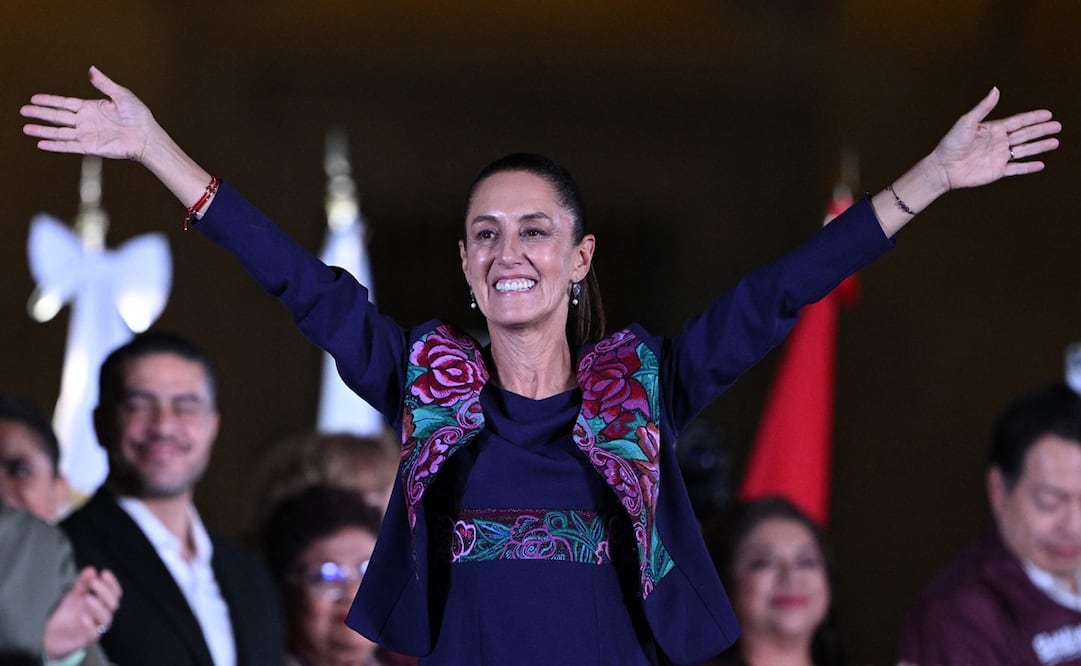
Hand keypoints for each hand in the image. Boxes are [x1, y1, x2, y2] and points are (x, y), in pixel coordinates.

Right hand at [21, 66, 156, 161]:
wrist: (146, 137)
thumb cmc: (138, 117)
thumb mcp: (121, 95)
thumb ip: (104, 84)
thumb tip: (92, 69)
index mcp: (91, 108)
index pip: (65, 103)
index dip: (50, 100)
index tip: (34, 98)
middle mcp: (86, 121)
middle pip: (57, 116)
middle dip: (40, 113)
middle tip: (23, 111)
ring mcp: (86, 134)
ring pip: (59, 132)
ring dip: (42, 130)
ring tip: (26, 128)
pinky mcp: (90, 147)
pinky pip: (68, 146)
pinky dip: (55, 145)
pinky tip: (41, 144)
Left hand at [43, 566, 121, 658]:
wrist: (52, 635)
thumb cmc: (67, 614)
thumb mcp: (73, 595)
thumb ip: (82, 583)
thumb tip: (91, 569)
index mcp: (102, 603)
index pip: (115, 593)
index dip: (112, 583)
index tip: (103, 573)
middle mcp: (101, 615)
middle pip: (113, 604)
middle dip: (105, 591)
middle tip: (93, 582)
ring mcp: (95, 627)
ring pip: (106, 618)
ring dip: (99, 607)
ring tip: (87, 597)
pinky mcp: (86, 639)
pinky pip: (93, 633)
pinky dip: (90, 625)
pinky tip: (82, 616)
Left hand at [930, 86, 1060, 190]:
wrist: (943, 168)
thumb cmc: (951, 144)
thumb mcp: (967, 122)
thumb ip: (983, 107)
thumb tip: (996, 89)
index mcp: (993, 129)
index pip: (1018, 122)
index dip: (1033, 118)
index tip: (1048, 114)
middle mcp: (998, 142)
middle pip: (1025, 134)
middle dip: (1042, 130)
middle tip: (1058, 126)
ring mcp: (999, 157)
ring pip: (1024, 150)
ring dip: (1040, 146)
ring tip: (1055, 142)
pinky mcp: (997, 171)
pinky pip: (1017, 169)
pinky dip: (1029, 167)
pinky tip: (1041, 164)